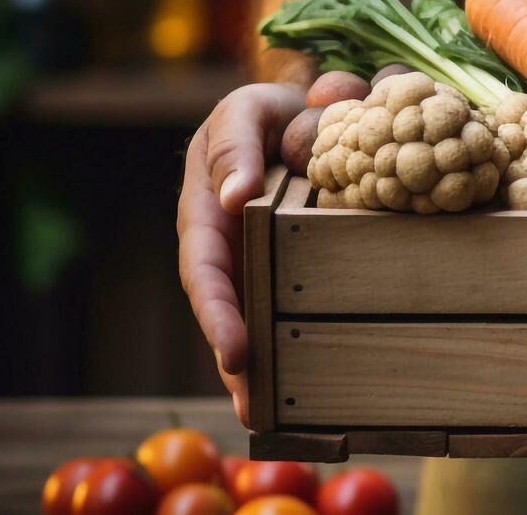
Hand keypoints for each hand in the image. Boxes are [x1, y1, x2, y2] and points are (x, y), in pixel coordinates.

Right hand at [177, 82, 305, 425]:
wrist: (302, 108)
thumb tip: (234, 195)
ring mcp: (262, 259)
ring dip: (266, 367)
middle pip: (230, 312)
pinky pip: (298, 303)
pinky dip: (303, 339)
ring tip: (276, 417)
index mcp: (208, 215)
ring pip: (260, 317)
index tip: (236, 353)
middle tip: (253, 406)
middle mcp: (231, 248)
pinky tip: (321, 380)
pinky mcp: (298, 263)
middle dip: (236, 361)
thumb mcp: (243, 112)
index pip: (205, 272)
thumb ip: (236, 144)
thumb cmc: (262, 113)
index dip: (217, 315)